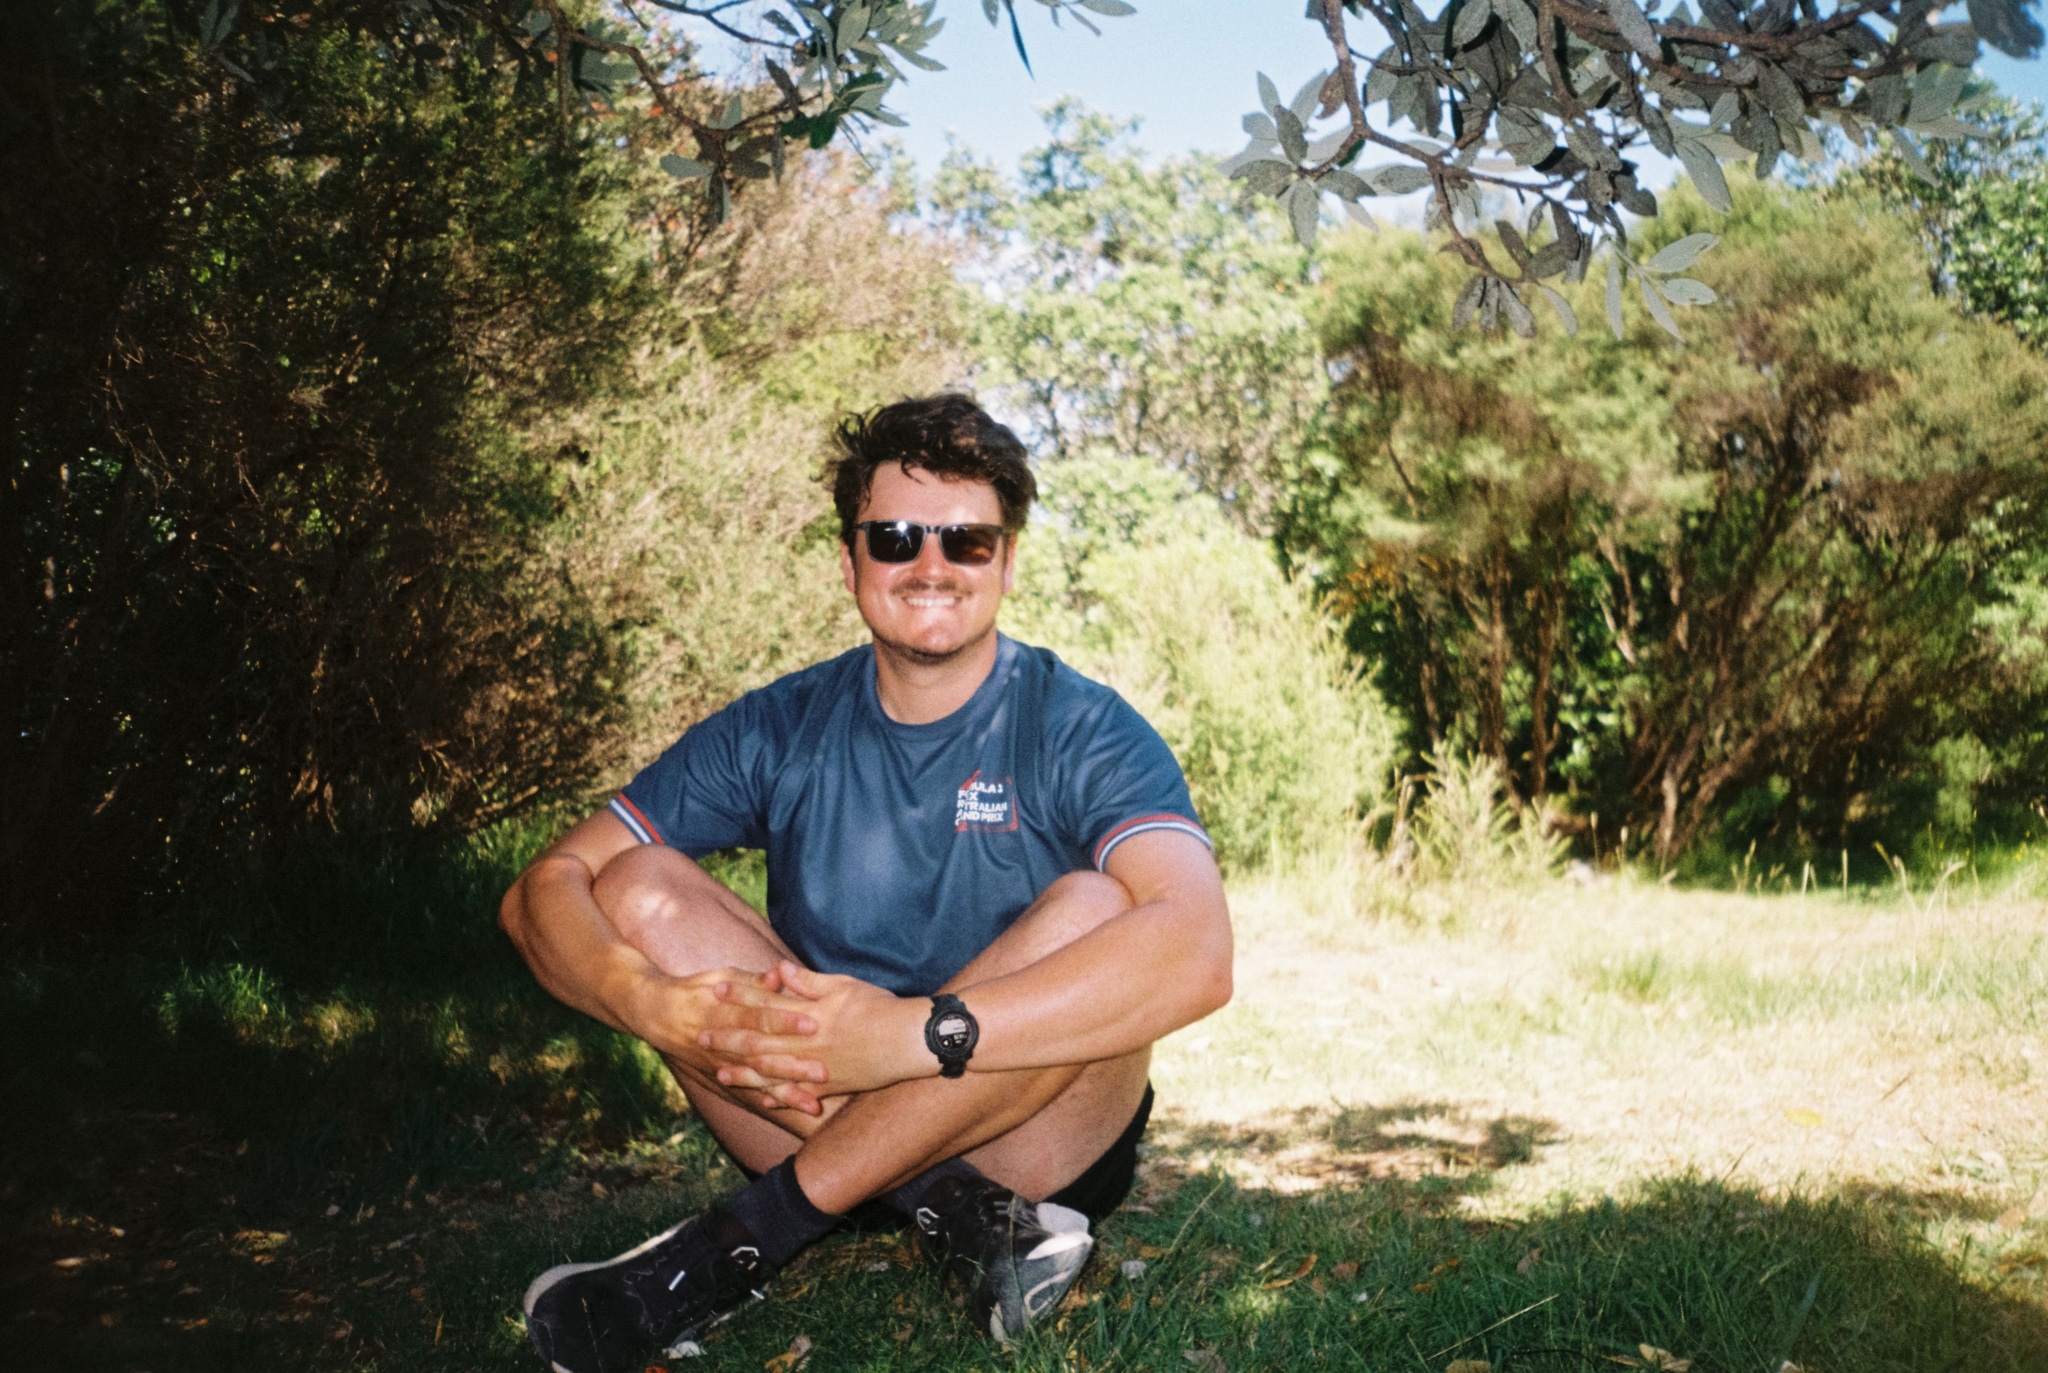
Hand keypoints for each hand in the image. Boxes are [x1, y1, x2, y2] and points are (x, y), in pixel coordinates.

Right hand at [619, 966, 828, 1113]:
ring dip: (785, 1092)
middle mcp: (723, 1042)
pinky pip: (746, 1091)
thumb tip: (780, 974)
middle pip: (762, 1055)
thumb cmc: (696, 990)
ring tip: (813, 1103)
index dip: (785, 1021)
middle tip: (823, 1071)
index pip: (759, 1017)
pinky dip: (766, 1100)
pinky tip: (788, 1110)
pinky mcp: (720, 1076)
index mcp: (725, 1012)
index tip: (813, 1023)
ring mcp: (720, 1063)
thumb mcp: (722, 977)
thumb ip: (753, 981)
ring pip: (756, 1081)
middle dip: (792, 1065)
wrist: (656, 1015)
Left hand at [696, 961, 928, 1099]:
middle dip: (729, 1038)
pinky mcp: (831, 1085)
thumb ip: (809, 981)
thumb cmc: (880, 1007)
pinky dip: (779, 1097)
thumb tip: (778, 969)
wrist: (909, 1041)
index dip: (740, 995)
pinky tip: (762, 1100)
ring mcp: (816, 1067)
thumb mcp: (844, 985)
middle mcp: (806, 1043)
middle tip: (702, 1037)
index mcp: (808, 1014)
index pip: (766, 1002)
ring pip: (772, 1072)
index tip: (715, 990)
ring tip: (720, 1073)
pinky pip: (798, 1094)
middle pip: (759, 1041)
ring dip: (744, 1072)